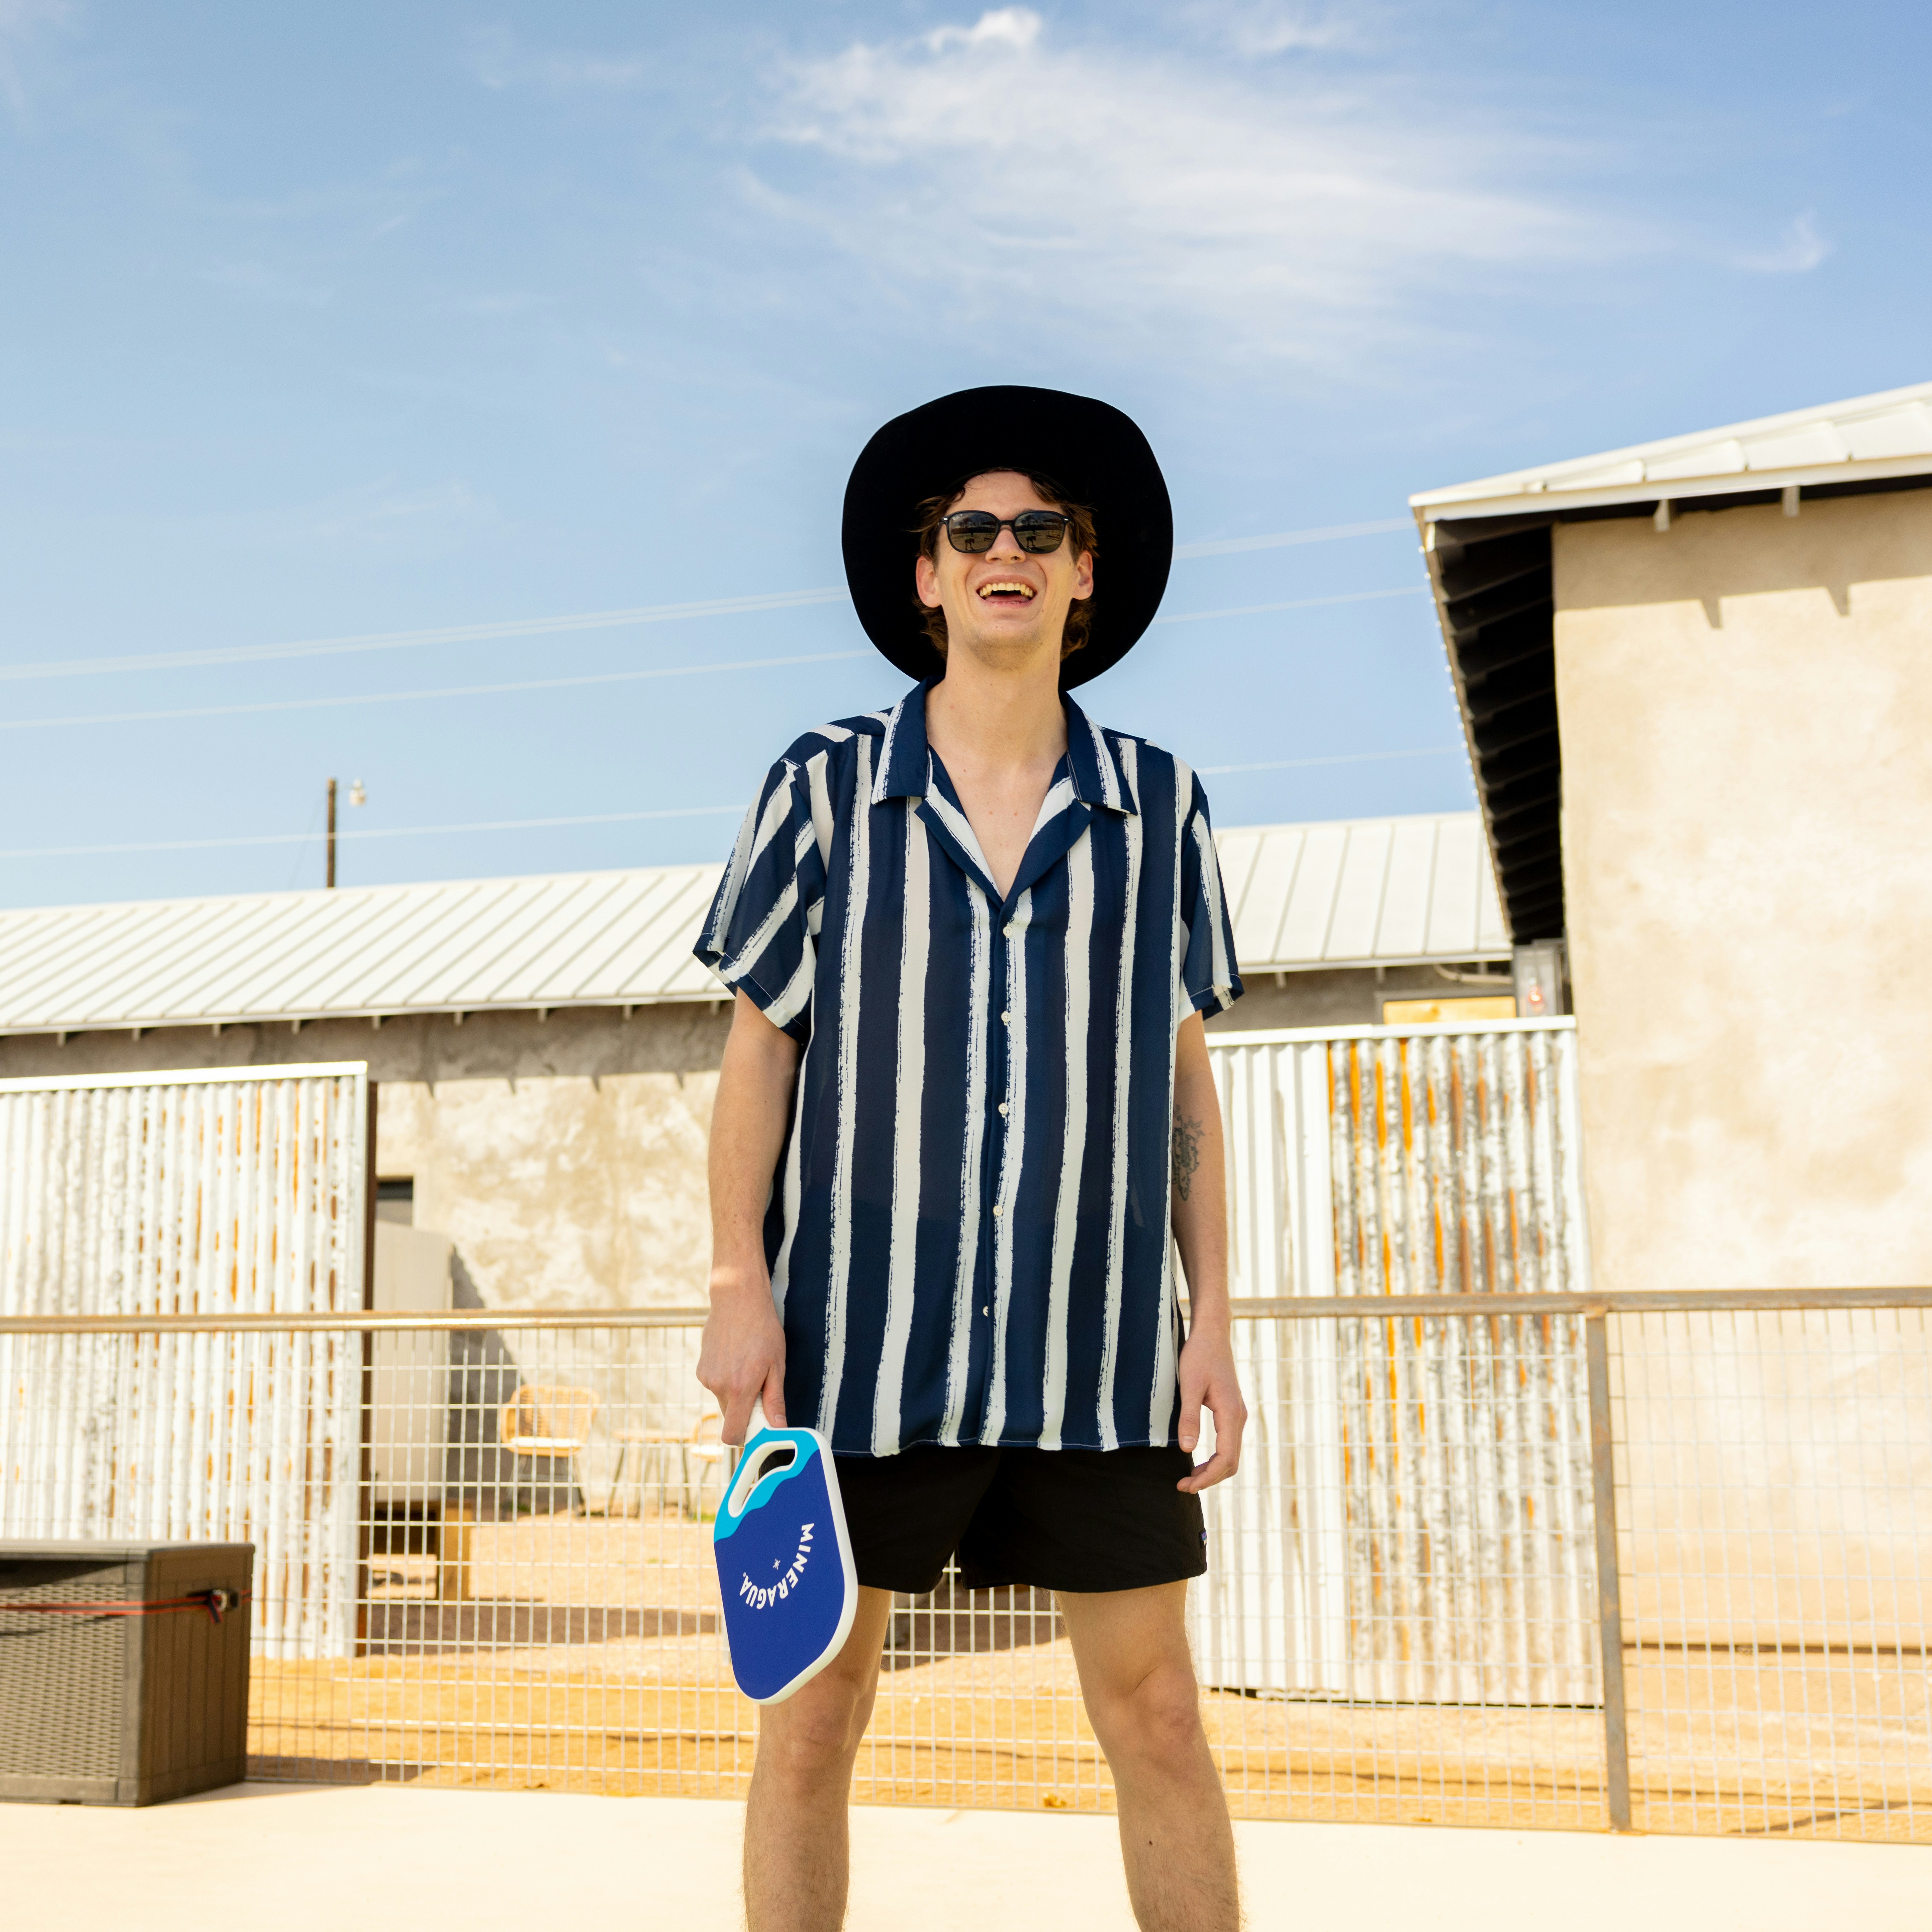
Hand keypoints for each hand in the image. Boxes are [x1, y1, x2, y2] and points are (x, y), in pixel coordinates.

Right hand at [697, 1264, 787, 1445]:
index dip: (744, 1437)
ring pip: (723, 1399)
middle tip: (760, 1385)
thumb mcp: (777, 1366)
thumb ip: (775, 1400)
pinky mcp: (701, 1368)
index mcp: (739, 1389)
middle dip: (744, 1409)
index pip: (732, 1434)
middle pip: (730, 1416)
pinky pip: (716, 1384)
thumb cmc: (763, 1330)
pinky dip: (726, 1379)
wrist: (738, 1300)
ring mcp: (706, 1377)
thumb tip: (778, 1428)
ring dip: (736, 1391)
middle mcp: (718, 1386)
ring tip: (748, 1364)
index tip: (757, 1427)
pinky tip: (735, 1357)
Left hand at [1174, 1325, 1244, 1493]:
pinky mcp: (1231, 1411)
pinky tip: (1199, 1460)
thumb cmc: (1199, 1356)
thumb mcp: (1189, 1386)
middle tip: (1184, 1486)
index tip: (1186, 1485)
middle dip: (1209, 1478)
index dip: (1207, 1477)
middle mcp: (1239, 1417)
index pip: (1225, 1459)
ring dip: (1212, 1470)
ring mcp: (1237, 1415)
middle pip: (1231, 1462)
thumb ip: (1189, 1417)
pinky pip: (1228, 1443)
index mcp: (1231, 1414)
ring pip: (1231, 1454)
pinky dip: (1216, 1458)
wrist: (1212, 1334)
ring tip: (1189, 1478)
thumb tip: (1188, 1449)